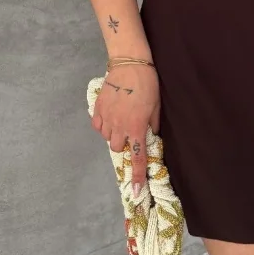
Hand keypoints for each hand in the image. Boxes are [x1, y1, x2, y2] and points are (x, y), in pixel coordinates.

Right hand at [90, 63, 159, 196]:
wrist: (130, 64)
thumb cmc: (148, 84)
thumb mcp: (156, 106)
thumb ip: (153, 125)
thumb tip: (151, 137)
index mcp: (137, 127)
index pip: (137, 157)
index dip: (136, 175)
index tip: (135, 190)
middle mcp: (119, 126)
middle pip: (118, 148)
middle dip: (124, 143)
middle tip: (130, 131)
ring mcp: (106, 117)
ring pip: (107, 137)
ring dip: (114, 134)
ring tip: (121, 120)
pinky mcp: (97, 109)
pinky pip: (98, 126)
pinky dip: (103, 125)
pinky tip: (110, 116)